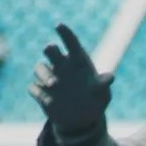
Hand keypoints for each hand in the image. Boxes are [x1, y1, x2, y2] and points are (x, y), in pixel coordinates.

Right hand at [30, 23, 112, 137]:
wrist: (81, 120)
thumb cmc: (94, 101)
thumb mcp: (103, 94)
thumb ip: (104, 84)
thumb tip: (111, 77)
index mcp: (77, 61)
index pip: (70, 42)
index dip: (65, 33)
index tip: (58, 25)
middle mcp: (61, 66)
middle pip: (51, 51)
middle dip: (50, 49)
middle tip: (50, 48)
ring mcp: (49, 78)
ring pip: (39, 69)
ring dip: (44, 74)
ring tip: (54, 83)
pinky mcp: (40, 93)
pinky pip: (34, 89)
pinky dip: (39, 93)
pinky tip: (48, 101)